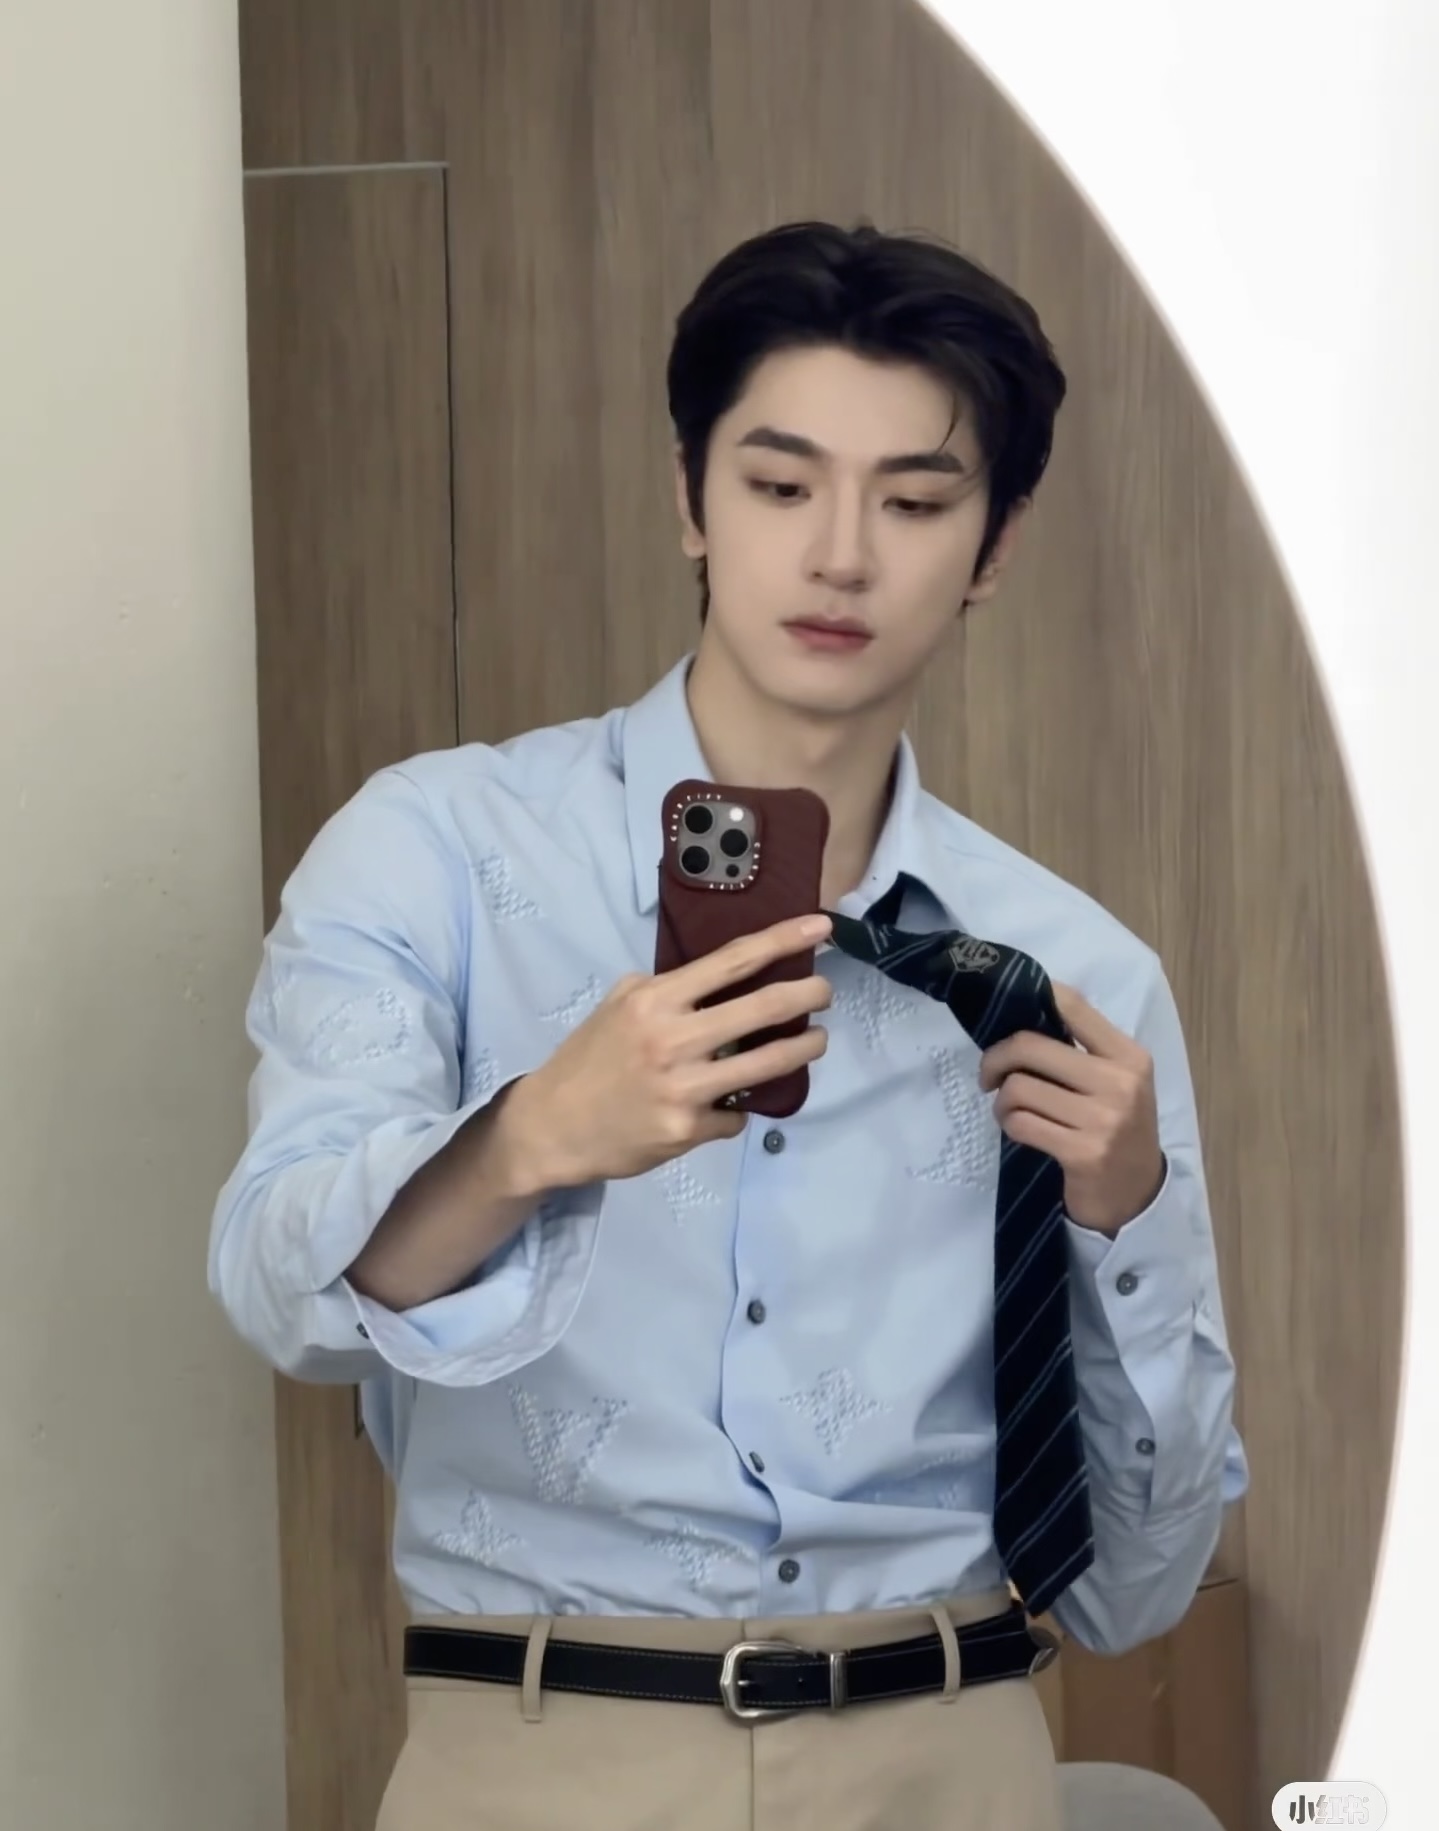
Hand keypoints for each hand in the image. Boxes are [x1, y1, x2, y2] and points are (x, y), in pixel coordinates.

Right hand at [503, 914, 833, 1189]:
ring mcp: (682, 1087)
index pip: (731, 961)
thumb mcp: (618, 1006)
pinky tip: (728, 1104)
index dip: (782, 941)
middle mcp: (672, 1039)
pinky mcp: (687, 1129)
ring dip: (801, 1050)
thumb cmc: (589, 1059)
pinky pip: (734, 1113)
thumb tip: (721, 979)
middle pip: (761, 1009)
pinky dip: (737, 1107)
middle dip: (807, 995)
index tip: (820, 928)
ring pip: (766, 1065)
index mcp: (655, 1000)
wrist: (551, 1126)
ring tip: (814, 1041)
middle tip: (825, 992)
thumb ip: (666, 990)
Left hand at [977, 983, 1164, 1235]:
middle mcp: (1120, 1082)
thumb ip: (1081, 1049)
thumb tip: (1020, 1016)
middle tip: (989, 1075)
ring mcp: (1103, 1120)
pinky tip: (1018, 1129)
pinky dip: (1009, 1125)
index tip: (1007, 1020)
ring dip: (1002, 1101)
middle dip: (996, 1059)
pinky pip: (1020, 1124)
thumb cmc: (1118, 1129)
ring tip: (1010, 1109)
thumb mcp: (1115, 1082)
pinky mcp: (1083, 1153)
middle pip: (1030, 1046)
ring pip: (1018, 1088)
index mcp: (1128, 1055)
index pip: (1071, 1004)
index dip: (1029, 999)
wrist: (1137, 1195)